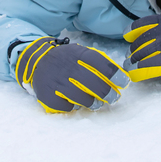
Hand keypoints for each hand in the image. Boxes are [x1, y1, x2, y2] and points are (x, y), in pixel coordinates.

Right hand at [15, 37, 129, 112]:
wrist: (37, 62)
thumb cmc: (66, 60)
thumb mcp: (79, 53)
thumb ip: (98, 62)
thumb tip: (121, 75)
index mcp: (77, 55)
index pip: (100, 63)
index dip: (115, 75)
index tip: (124, 83)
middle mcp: (67, 68)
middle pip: (94, 84)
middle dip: (108, 94)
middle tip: (113, 98)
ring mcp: (57, 83)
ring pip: (83, 99)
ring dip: (94, 103)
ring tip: (97, 103)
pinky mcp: (48, 96)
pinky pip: (68, 107)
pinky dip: (74, 107)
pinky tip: (75, 102)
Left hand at [123, 15, 160, 83]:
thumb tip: (153, 36)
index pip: (141, 24)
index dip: (132, 31)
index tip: (127, 35)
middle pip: (140, 42)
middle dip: (134, 50)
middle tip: (131, 56)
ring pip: (140, 55)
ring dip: (134, 62)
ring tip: (131, 66)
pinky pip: (146, 67)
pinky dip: (138, 71)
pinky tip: (134, 75)